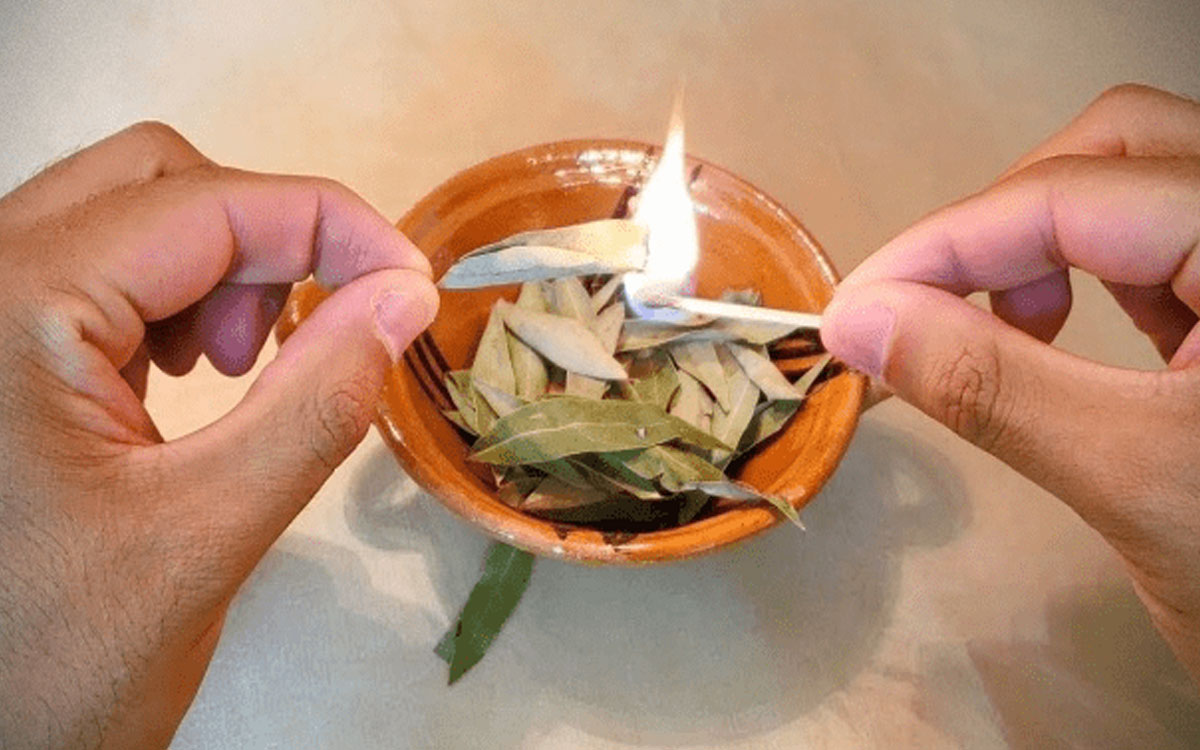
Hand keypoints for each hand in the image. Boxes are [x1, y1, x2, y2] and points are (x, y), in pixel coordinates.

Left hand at [0, 123, 437, 746]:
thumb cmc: (57, 659)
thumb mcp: (208, 530)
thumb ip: (318, 402)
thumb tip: (404, 298)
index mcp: (12, 310)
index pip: (206, 203)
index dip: (332, 227)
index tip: (412, 287)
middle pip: (158, 181)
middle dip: (266, 239)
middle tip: (319, 329)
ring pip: (129, 215)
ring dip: (220, 268)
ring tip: (242, 367)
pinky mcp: (0, 350)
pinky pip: (100, 270)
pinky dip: (175, 298)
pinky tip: (192, 375)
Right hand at [821, 84, 1199, 680]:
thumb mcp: (1130, 476)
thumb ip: (992, 385)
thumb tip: (858, 321)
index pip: (1075, 193)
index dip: (945, 244)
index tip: (852, 310)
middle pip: (1116, 152)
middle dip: (1006, 225)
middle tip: (935, 314)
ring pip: (1137, 188)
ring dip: (1044, 246)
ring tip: (1003, 332)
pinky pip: (1163, 244)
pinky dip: (1088, 276)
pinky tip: (1054, 334)